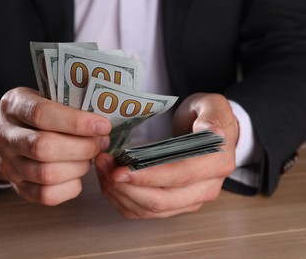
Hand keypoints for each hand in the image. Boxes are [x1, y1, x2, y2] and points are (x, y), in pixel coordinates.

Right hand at [0, 87, 110, 204]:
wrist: (16, 134)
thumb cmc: (44, 113)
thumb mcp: (51, 97)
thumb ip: (71, 106)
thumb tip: (103, 126)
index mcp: (13, 105)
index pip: (41, 114)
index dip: (76, 122)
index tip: (102, 126)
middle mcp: (4, 136)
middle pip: (43, 147)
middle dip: (82, 147)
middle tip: (101, 143)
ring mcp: (7, 165)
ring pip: (47, 174)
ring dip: (79, 167)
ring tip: (89, 157)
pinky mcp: (17, 187)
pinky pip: (47, 196)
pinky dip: (71, 186)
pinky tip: (78, 173)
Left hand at [95, 93, 238, 218]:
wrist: (210, 133)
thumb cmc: (207, 116)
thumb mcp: (213, 106)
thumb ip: (212, 117)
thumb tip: (211, 132)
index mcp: (216, 164)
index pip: (179, 176)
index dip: (148, 176)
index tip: (120, 168)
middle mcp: (206, 188)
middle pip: (162, 200)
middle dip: (127, 186)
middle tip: (103, 166)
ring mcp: (191, 200)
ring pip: (150, 210)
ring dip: (121, 193)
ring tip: (102, 170)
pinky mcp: (176, 205)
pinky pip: (145, 212)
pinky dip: (123, 200)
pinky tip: (109, 182)